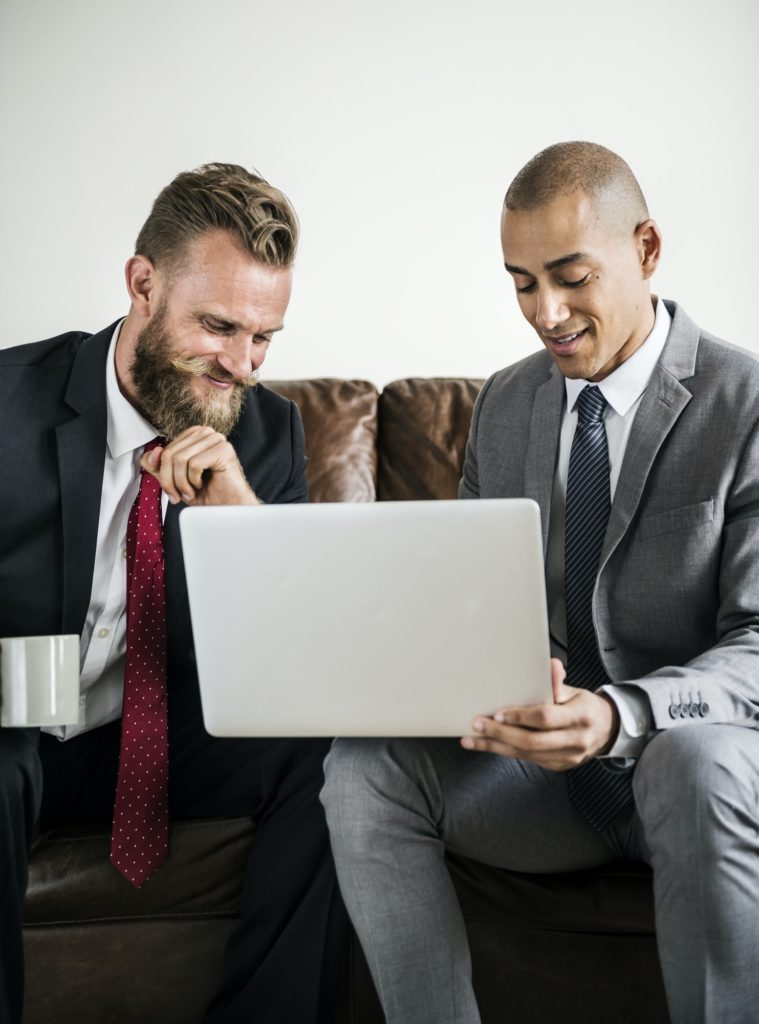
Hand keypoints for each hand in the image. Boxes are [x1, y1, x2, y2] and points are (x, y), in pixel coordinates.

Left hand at [141, 427, 259, 506]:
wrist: (228, 508)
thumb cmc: (206, 493)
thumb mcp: (174, 480)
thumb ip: (158, 466)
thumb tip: (152, 453)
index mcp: (193, 435)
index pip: (165, 450)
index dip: (163, 474)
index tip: (172, 491)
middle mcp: (205, 432)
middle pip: (170, 454)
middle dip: (170, 480)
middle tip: (178, 496)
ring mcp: (216, 439)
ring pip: (180, 459)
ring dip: (182, 483)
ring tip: (191, 492)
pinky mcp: (223, 449)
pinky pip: (194, 464)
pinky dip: (194, 480)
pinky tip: (202, 485)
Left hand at [460, 658, 619, 769]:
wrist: (607, 731)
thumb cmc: (585, 707)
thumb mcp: (575, 691)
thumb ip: (557, 683)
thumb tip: (549, 666)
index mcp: (580, 716)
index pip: (545, 717)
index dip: (520, 716)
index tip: (497, 713)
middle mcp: (575, 740)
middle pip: (532, 741)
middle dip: (500, 734)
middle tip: (477, 725)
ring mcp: (567, 757)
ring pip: (526, 755)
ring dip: (496, 747)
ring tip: (472, 739)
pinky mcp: (558, 766)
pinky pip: (528, 760)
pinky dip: (505, 752)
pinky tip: (488, 746)